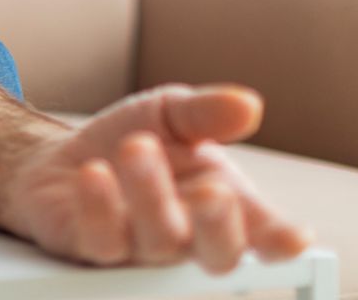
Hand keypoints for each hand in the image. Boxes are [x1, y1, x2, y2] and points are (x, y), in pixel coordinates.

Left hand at [0, 83, 314, 271]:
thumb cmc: (131, 142)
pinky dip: (99, 207)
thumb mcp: (171, 114)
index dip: (280, 239)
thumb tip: (248, 105)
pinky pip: (102, 240)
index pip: (262, 234)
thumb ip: (208, 113)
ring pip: (159, 242)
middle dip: (219, 225)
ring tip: (137, 147)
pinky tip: (95, 174)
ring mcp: (140, 247)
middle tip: (214, 189)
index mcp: (222, 207)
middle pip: (217, 253)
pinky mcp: (92, 246)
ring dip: (151, 195)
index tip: (295, 235)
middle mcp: (187, 235)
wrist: (62, 157)